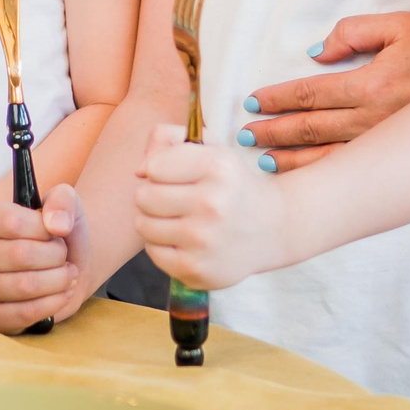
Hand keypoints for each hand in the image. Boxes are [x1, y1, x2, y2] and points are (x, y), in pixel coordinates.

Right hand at [0, 185, 89, 333]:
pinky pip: (24, 313)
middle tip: (64, 256)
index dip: (43, 229)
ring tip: (68, 274)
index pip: (11, 222)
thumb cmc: (59, 233)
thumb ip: (62, 201)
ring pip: (24, 286)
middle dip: (55, 256)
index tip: (56, 231)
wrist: (68, 266)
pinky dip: (53, 303)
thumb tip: (57, 225)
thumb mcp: (66, 204)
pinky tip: (63, 293)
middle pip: (20, 255)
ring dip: (58, 280)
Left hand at [135, 123, 283, 291]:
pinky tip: (182, 239)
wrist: (270, 228)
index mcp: (217, 167)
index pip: (154, 167)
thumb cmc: (230, 184)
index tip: (175, 174)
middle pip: (143, 196)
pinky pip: (152, 252)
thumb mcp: (210, 148)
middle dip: (152, 195)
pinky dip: (161, 245)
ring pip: (143, 225)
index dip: (158, 169)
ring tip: (177, 218)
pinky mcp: (196, 270)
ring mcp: (204, 241)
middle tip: (174, 198)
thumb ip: (168, 139)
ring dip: (153, 220)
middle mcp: (212, 204)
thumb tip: (139, 170)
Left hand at [239, 11, 409, 171]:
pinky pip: (350, 169)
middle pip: (310, 127)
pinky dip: (321, 174)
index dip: (277, 98)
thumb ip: (353, 32)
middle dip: (274, 130)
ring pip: (326, 155)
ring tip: (262, 157)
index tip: (252, 103)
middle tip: (245, 133)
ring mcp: (383, 142)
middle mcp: (372, 119)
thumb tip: (315, 51)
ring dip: (290, 157)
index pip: (310, 93)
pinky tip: (302, 177)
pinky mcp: (395, 154)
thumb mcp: (399, 25)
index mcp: (369, 84)